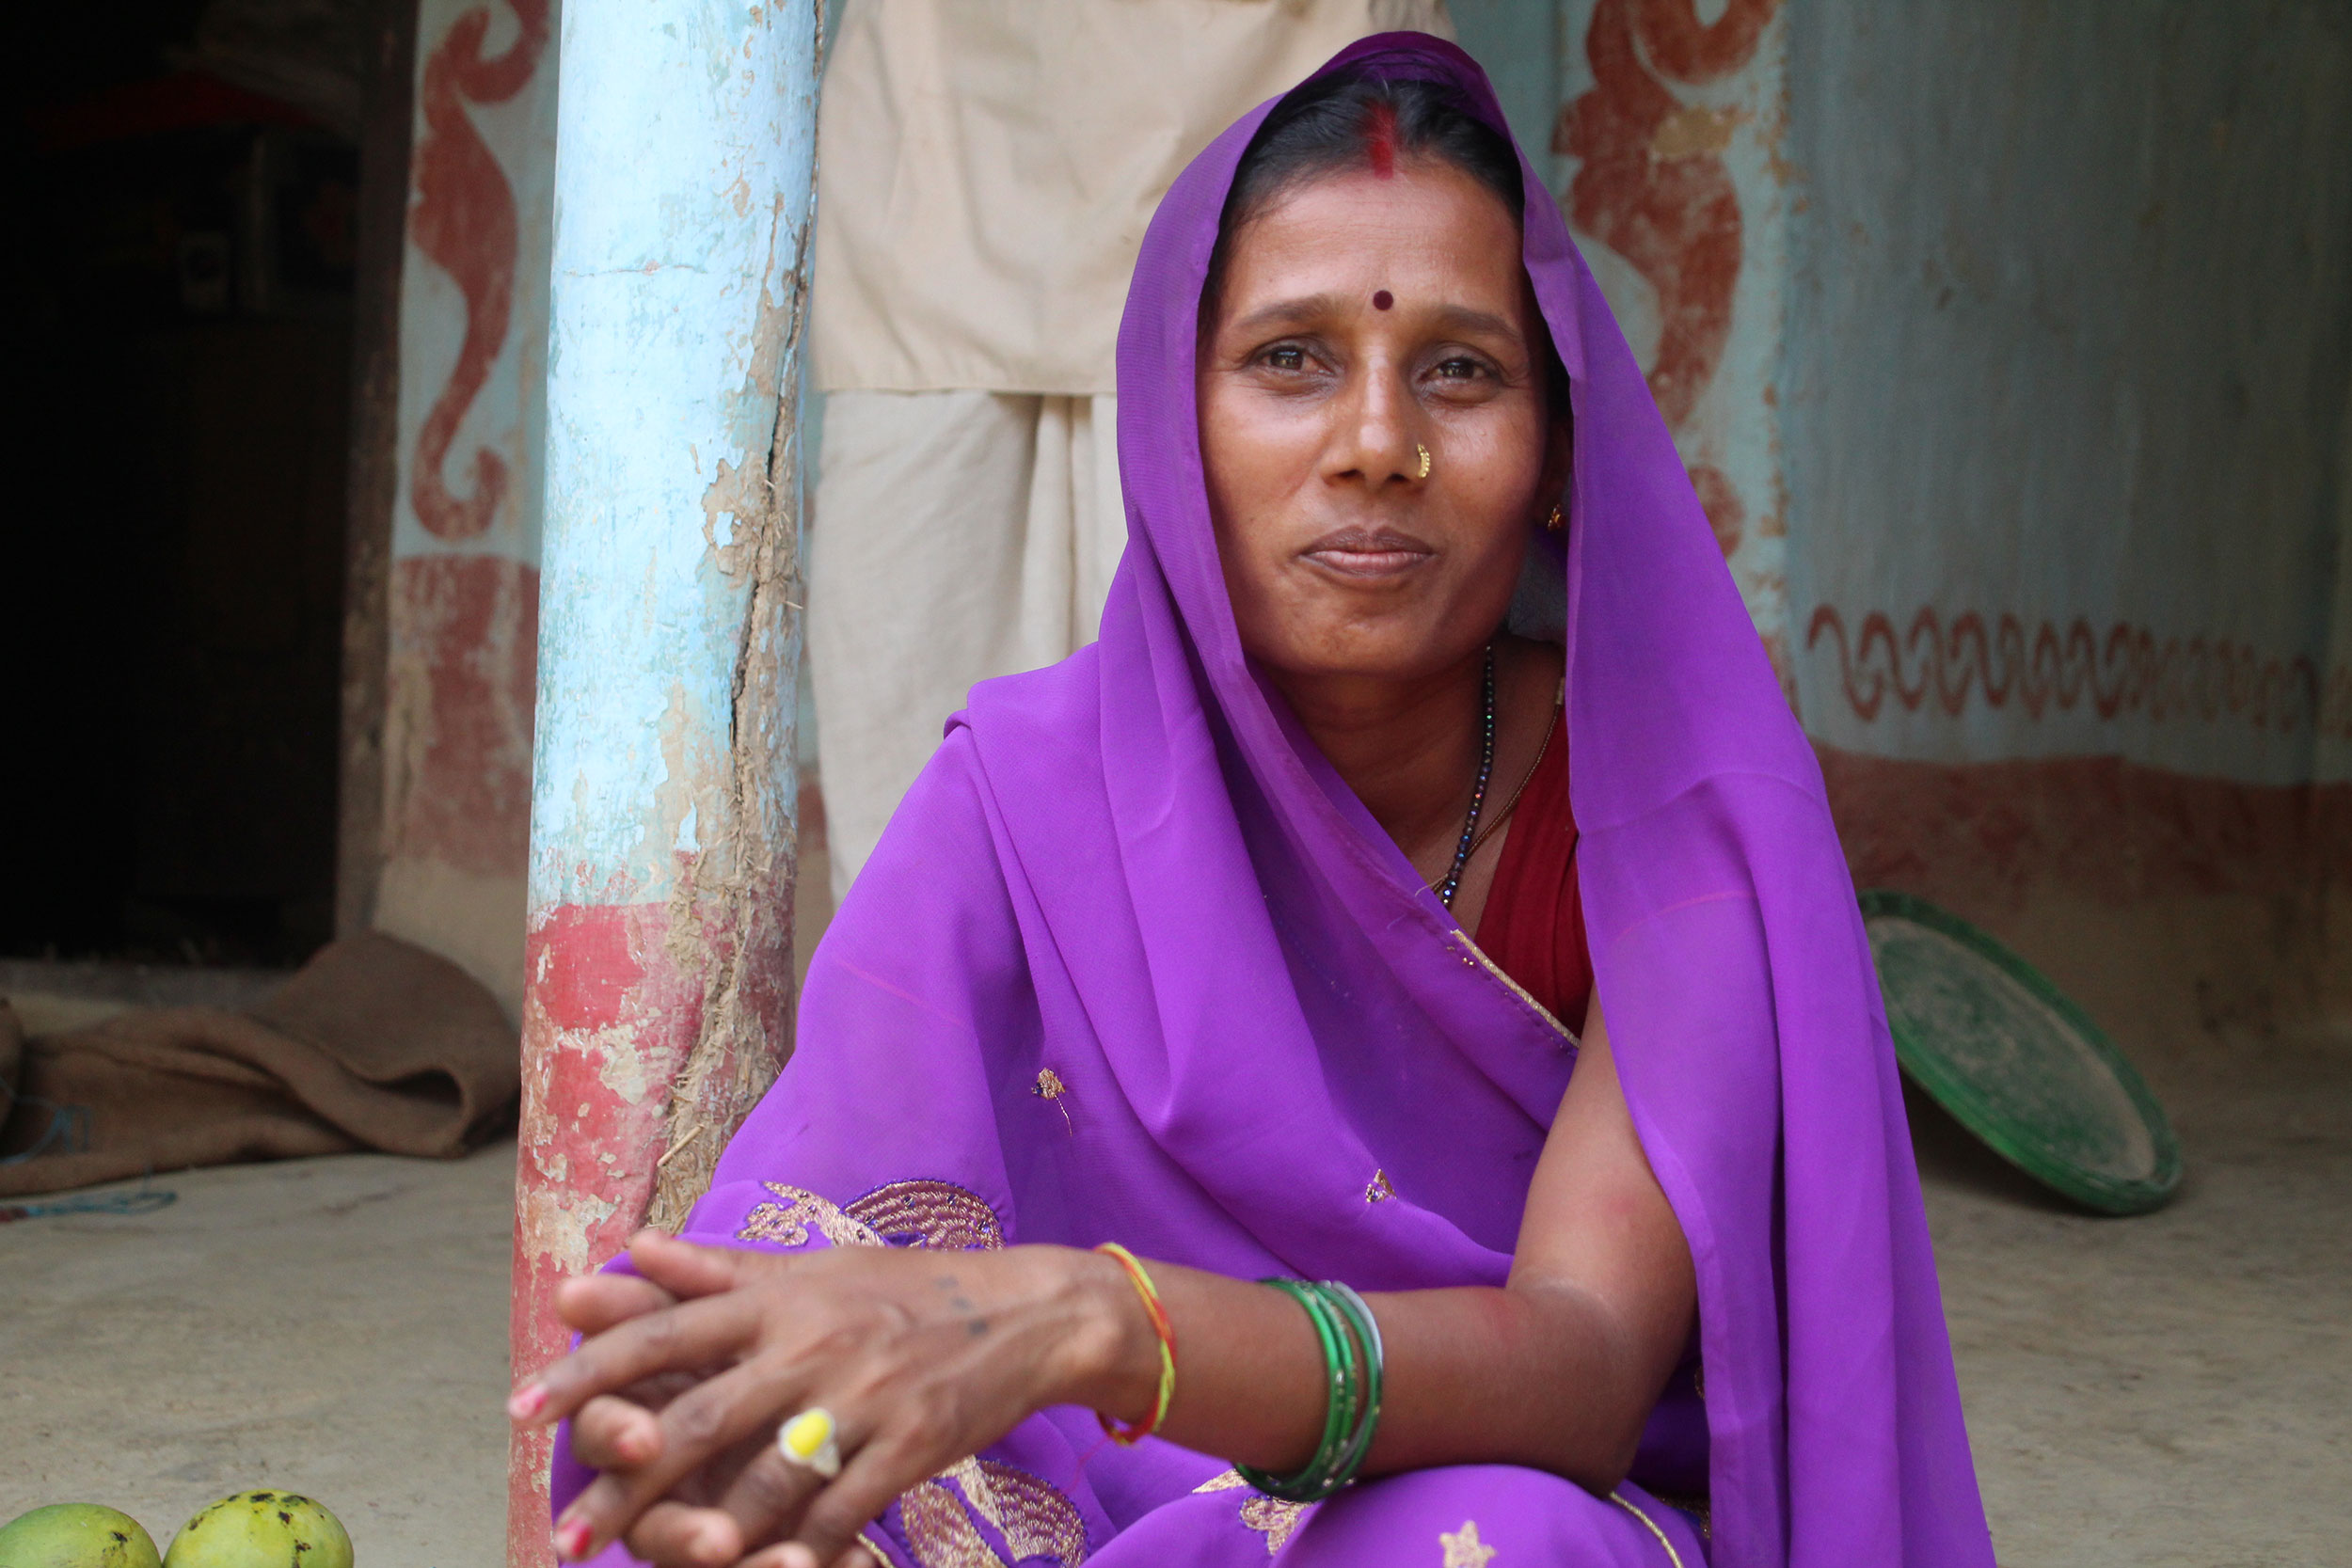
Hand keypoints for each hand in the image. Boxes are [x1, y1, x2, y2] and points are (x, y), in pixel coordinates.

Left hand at [509, 1231, 1147, 1567]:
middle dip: (624, 1484)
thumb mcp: (812, 1268)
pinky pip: (841, 1512)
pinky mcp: (911, 1445)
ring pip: (765, 1480)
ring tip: (660, 1566)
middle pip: (697, 1420)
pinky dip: (801, 1551)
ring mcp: (863, 1398)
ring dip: (706, 1534)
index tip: (521, 1410)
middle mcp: (810, 1344)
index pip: (663, 1331)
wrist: (1025, 1313)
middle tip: (565, 1535)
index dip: (588, 1369)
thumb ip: (716, 1269)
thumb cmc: (903, 1291)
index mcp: (778, 1298)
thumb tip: (626, 1247)